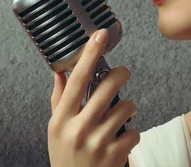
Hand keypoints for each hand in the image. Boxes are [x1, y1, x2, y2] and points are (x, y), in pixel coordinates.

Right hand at [48, 29, 139, 166]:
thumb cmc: (66, 158)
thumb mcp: (55, 130)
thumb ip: (59, 100)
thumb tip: (60, 71)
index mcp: (61, 119)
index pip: (76, 79)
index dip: (89, 54)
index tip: (99, 35)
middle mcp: (77, 129)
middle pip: (107, 86)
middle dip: (121, 74)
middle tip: (123, 74)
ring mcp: (97, 143)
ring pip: (126, 106)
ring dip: (128, 109)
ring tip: (121, 116)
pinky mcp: (115, 155)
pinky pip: (135, 131)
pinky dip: (132, 134)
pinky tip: (122, 141)